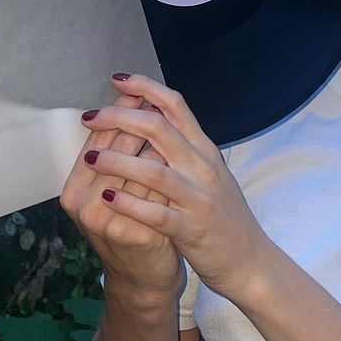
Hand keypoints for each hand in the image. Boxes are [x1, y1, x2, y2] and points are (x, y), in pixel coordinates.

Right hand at [60, 90, 182, 301]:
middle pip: (113, 150)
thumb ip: (119, 147)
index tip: (138, 89)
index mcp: (73, 187)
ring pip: (133, 171)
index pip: (96, 139)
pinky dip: (167, 177)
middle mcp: (81, 204)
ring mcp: (104, 222)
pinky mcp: (131, 236)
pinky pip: (153, 196)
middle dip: (136, 123)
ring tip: (171, 125)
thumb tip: (135, 94)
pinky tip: (180, 161)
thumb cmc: (132, 221)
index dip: (118, 112)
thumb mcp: (117, 184)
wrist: (144, 275)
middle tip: (155, 101)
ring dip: (153, 146)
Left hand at [79, 74, 270, 301]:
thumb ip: (185, 145)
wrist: (250, 260)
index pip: (176, 105)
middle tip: (89, 117)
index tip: (117, 79)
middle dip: (119, 118)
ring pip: (154, 170)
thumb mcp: (210, 171)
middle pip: (159, 128)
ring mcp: (197, 198)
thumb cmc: (223, 214)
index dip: (145, 87)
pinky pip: (156, 214)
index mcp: (205, 149)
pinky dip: (130, 204)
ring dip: (118, 160)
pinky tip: (107, 197)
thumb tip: (154, 114)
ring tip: (91, 158)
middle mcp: (203, 167)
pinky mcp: (191, 229)